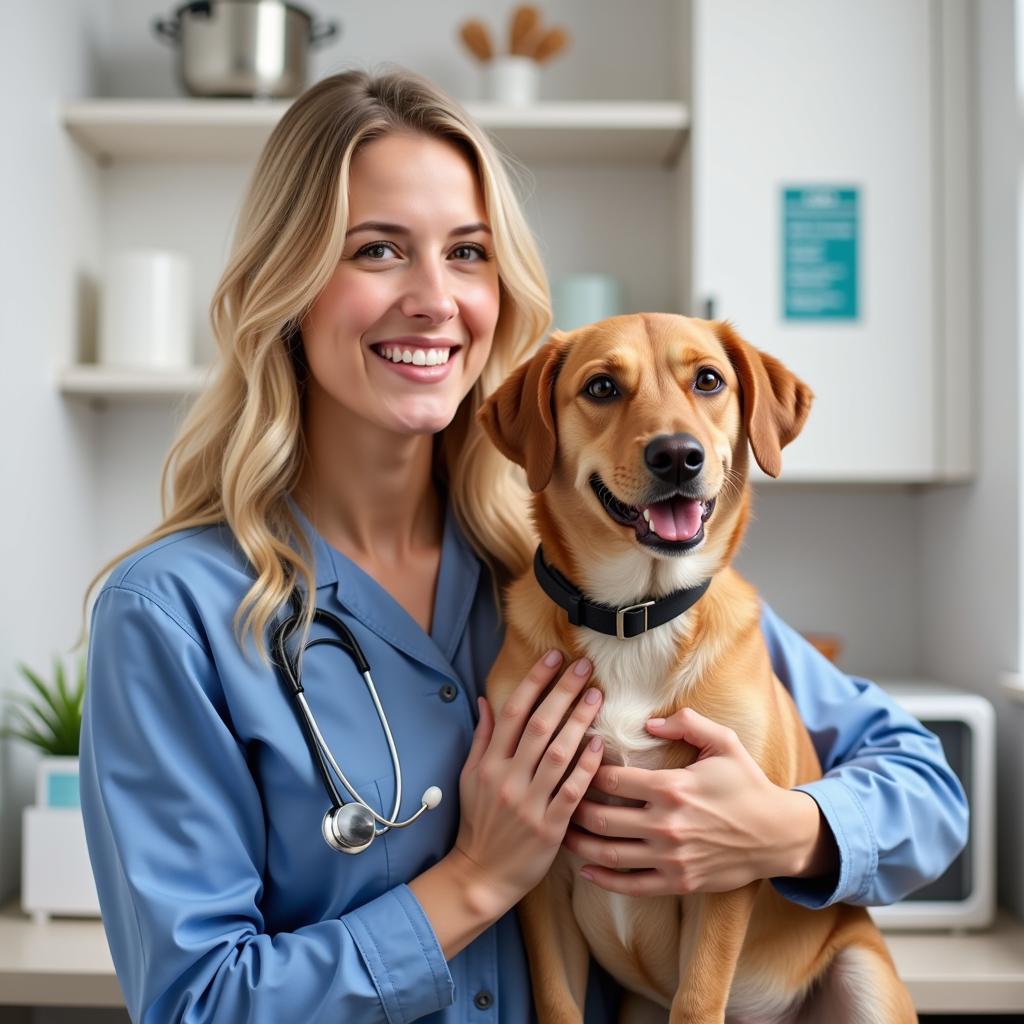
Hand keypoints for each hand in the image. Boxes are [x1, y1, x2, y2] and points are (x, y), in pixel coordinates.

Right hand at [453, 650, 604, 916]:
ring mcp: (529, 803)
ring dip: (579, 721)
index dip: (534, 681)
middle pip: (539, 725)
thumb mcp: (470, 778)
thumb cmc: (478, 823)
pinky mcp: (549, 827)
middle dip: (563, 691)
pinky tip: (598, 744)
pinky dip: (585, 767)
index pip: (513, 712)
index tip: (553, 657)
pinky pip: (571, 790)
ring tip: (596, 696)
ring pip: (558, 753)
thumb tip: (486, 701)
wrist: (481, 875)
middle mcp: (508, 778)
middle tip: (584, 666)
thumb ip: (481, 739)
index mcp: (489, 763)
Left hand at [562, 707, 833, 896]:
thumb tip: (648, 723)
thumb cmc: (746, 783)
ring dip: (578, 844)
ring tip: (559, 830)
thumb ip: (686, 723)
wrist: (777, 835)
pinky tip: (583, 870)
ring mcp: (670, 858)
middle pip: (600, 818)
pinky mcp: (677, 883)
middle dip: (572, 807)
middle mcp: (666, 825)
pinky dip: (602, 879)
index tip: (572, 762)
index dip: (585, 770)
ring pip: (608, 854)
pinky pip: (630, 885)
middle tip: (554, 796)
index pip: (611, 780)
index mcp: (672, 787)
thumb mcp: (723, 742)